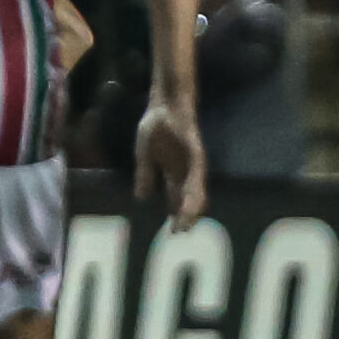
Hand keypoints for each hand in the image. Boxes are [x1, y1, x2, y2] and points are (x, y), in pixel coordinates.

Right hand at [134, 99, 207, 230]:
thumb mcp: (144, 154)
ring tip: (186, 224)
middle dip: (185, 217)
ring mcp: (193, 164)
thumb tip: (140, 198)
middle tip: (178, 233)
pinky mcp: (197, 156)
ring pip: (196, 192)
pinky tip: (191, 205)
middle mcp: (185, 171)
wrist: (164, 105)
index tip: (170, 231)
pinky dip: (194, 193)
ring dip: (192, 210)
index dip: (175, 214)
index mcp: (172, 170)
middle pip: (188, 198)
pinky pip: (197, 178)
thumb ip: (144, 175)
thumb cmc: (155, 125)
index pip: (175, 197)